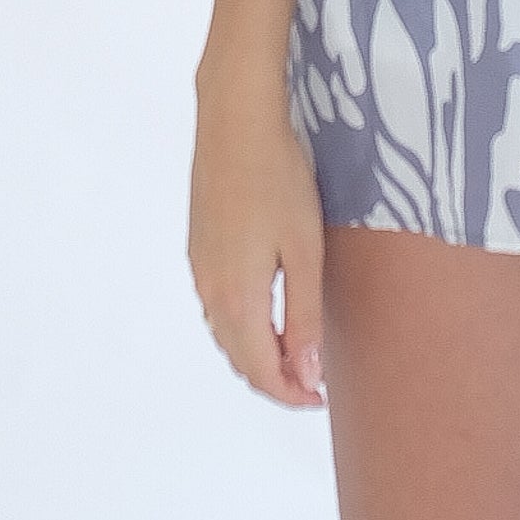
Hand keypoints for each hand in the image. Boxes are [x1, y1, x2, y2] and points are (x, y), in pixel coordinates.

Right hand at [189, 54, 327, 407]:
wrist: (235, 120)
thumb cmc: (280, 179)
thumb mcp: (304, 250)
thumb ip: (303, 316)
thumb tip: (304, 376)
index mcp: (236, 297)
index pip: (259, 370)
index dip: (289, 394)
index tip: (320, 399)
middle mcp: (209, 290)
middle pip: (238, 358)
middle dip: (273, 379)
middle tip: (313, 382)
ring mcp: (199, 267)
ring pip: (225, 333)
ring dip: (256, 353)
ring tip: (295, 352)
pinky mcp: (199, 247)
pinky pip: (217, 306)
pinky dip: (241, 326)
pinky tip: (266, 313)